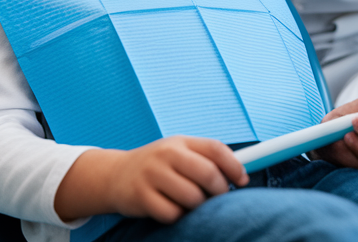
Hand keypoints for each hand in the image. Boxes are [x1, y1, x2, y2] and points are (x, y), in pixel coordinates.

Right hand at [55, 136, 247, 223]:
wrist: (115, 175)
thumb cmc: (157, 166)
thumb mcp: (178, 153)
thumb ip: (206, 159)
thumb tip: (240, 175)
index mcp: (180, 142)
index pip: (216, 149)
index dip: (234, 166)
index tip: (242, 180)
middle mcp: (166, 154)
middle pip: (208, 174)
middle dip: (218, 191)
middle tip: (214, 197)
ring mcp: (152, 175)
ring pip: (192, 198)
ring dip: (197, 206)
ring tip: (188, 202)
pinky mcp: (141, 197)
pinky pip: (172, 213)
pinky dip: (176, 215)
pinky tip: (170, 207)